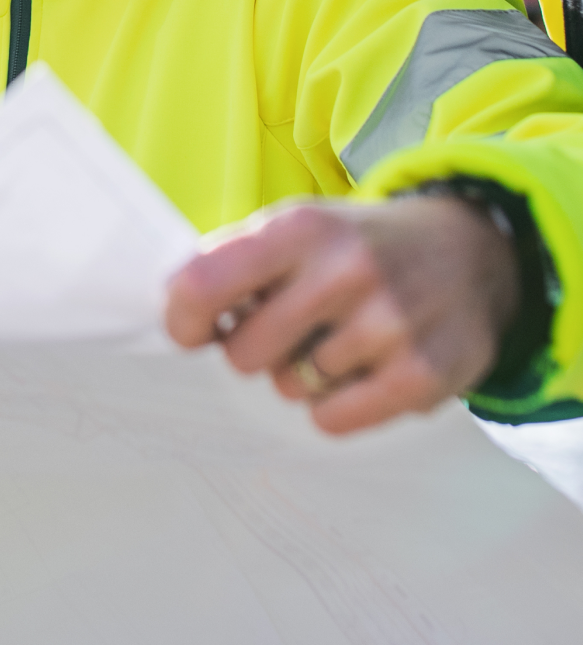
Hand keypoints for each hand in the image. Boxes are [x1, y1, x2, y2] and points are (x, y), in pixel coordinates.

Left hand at [164, 196, 520, 434]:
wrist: (470, 251)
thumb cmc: (358, 246)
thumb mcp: (299, 226)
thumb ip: (236, 261)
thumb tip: (176, 310)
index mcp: (300, 227)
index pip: (204, 283)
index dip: (182, 319)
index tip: (191, 332)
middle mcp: (346, 269)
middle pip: (244, 353)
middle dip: (254, 349)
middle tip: (289, 328)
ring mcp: (389, 323)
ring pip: (290, 388)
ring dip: (303, 374)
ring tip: (339, 338)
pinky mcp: (423, 374)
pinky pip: (332, 420)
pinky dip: (335, 406)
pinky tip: (362, 370)